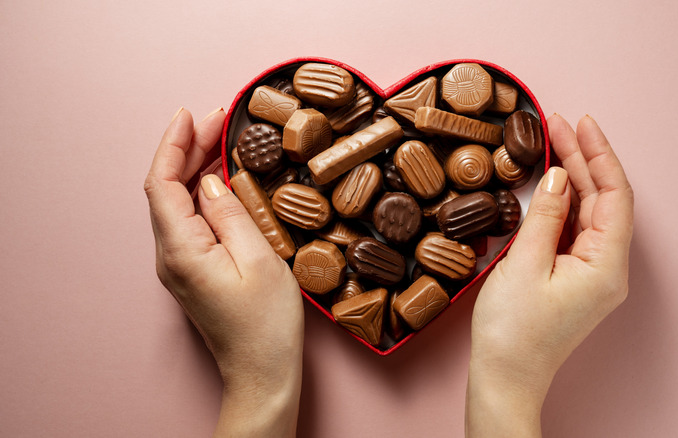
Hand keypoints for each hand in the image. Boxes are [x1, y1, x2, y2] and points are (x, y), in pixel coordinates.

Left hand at [144, 108, 303, 436]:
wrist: (262, 374)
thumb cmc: (267, 325)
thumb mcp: (259, 259)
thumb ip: (230, 213)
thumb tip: (209, 181)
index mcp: (181, 251)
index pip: (163, 183)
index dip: (174, 144)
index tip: (193, 114)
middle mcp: (170, 257)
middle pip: (167, 189)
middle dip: (188, 148)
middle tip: (220, 119)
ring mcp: (179, 266)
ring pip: (177, 204)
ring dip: (195, 167)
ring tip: (223, 140)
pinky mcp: (193, 272)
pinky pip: (189, 221)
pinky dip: (202, 192)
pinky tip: (222, 179)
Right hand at [466, 114, 633, 436]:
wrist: (505, 378)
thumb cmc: (513, 332)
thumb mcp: (525, 265)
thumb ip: (545, 216)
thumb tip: (557, 177)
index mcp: (606, 265)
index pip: (615, 195)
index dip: (600, 154)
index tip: (581, 122)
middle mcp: (607, 268)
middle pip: (602, 200)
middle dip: (581, 159)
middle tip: (557, 124)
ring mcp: (591, 274)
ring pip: (587, 212)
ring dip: (571, 178)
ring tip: (550, 143)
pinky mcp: (573, 278)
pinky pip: (573, 230)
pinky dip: (562, 203)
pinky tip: (548, 184)